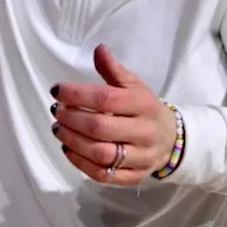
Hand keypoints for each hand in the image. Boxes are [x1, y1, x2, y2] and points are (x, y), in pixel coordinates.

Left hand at [50, 44, 177, 185]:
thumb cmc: (145, 108)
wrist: (171, 139)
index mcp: (143, 105)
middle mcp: (144, 132)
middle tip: (55, 110)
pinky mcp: (133, 177)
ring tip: (58, 128)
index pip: (106, 99)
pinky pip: (104, 175)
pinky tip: (68, 149)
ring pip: (101, 154)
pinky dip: (81, 164)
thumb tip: (99, 49)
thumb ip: (114, 70)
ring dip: (72, 141)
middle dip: (71, 118)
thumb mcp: (134, 85)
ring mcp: (140, 157)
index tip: (57, 90)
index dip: (77, 94)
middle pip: (100, 128)